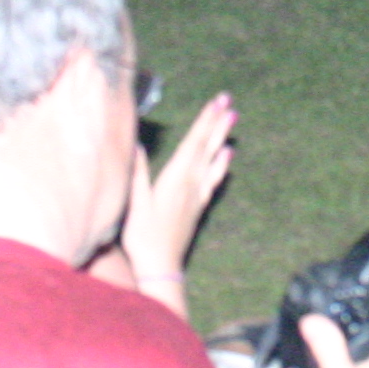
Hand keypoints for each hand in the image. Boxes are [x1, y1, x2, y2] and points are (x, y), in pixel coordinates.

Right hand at [120, 92, 235, 295]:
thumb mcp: (136, 203)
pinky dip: (222, 164)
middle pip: (206, 146)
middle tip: (229, 101)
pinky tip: (227, 156)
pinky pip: (214, 178)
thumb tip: (137, 143)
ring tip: (232, 119)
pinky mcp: (198, 206)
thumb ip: (138, 172)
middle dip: (217, 122)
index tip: (216, 102)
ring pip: (213, 159)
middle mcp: (191, 182)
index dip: (204, 121)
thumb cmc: (144, 236)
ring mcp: (197, 194)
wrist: (161, 266)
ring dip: (221, 137)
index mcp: (176, 178)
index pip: (193, 142)